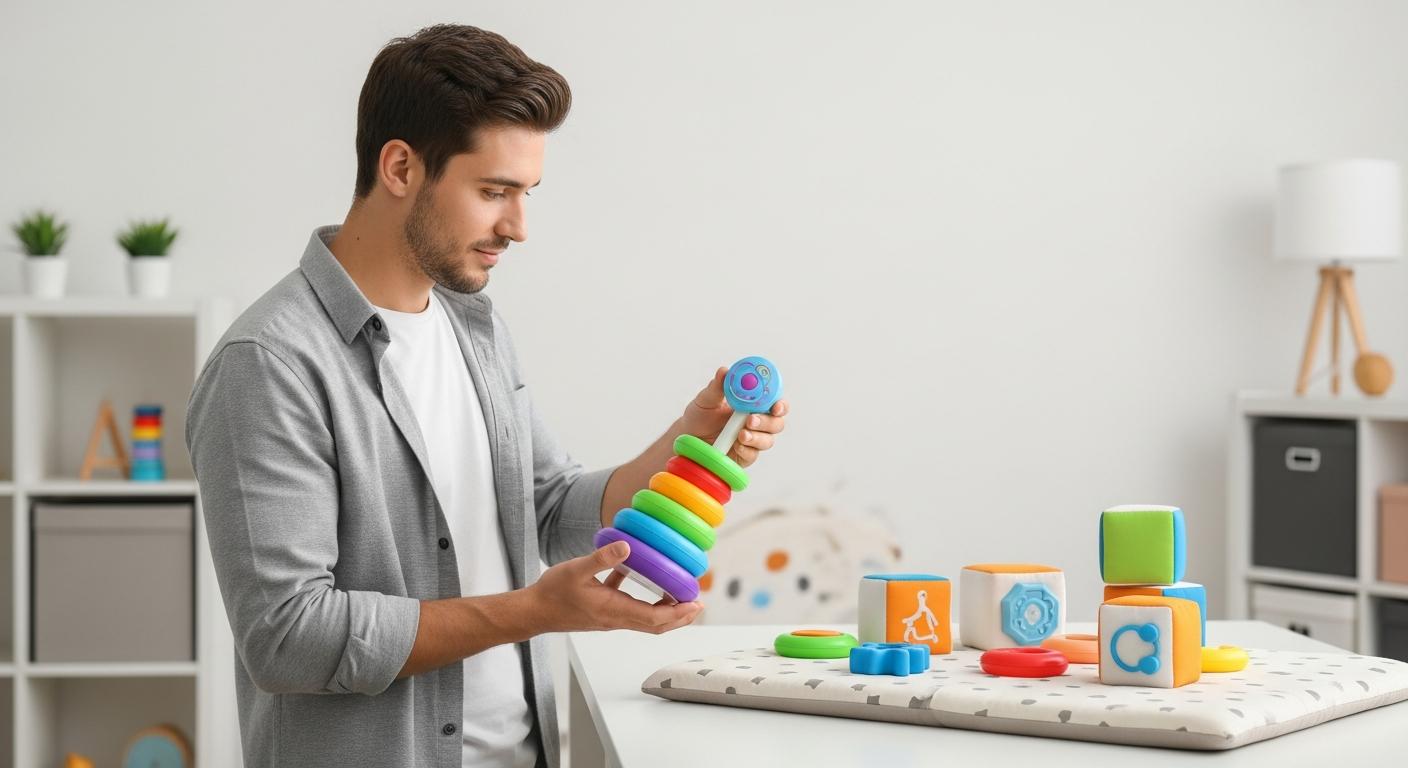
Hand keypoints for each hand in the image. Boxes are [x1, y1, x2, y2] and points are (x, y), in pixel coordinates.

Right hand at [527, 541, 701, 633]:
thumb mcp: (576, 570)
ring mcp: (610, 618)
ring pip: (646, 619)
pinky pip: (629, 608)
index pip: (656, 618)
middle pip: (657, 625)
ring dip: (666, 611)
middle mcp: (616, 619)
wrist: (533, 612)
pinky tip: (640, 575)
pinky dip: (642, 599)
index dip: (679, 613)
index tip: (695, 603)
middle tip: (698, 604)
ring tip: (681, 596)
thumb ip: (602, 558)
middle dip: (680, 617)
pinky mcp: (603, 612)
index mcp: (615, 611)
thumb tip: (627, 545)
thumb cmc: (552, 593)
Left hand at [678, 366, 788, 466]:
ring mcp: (752, 440)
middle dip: (767, 421)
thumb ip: (717, 387)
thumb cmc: (701, 416)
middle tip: (751, 419)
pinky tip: (736, 446)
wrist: (689, 438)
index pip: (775, 402)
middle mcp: (757, 422)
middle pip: (777, 423)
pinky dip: (746, 449)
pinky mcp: (745, 456)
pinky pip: (752, 454)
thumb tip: (724, 371)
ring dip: (757, 436)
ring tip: (741, 434)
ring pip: (768, 440)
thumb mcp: (706, 399)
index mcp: (753, 405)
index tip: (776, 405)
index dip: (780, 404)